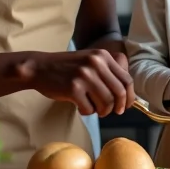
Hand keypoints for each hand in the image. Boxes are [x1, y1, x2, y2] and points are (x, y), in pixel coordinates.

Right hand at [11, 49, 134, 116]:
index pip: (126, 79)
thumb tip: (127, 94)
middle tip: (112, 112)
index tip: (126, 105)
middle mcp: (96, 63)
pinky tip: (80, 106)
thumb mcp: (90, 60)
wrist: (39, 67)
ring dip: (102, 111)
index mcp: (103, 56)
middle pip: (119, 93)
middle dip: (118, 107)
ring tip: (94, 109)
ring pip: (106, 103)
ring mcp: (85, 76)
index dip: (130, 96)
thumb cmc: (67, 68)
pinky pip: (89, 109)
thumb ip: (108, 71)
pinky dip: (87, 111)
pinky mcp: (73, 89)